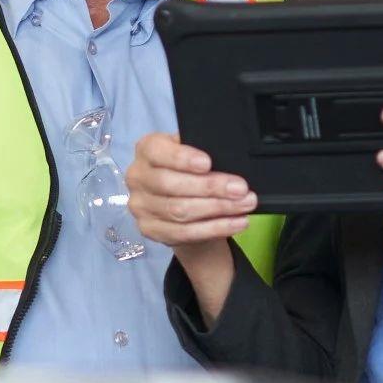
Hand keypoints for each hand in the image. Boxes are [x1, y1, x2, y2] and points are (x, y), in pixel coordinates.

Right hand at [126, 132, 257, 254]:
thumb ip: (203, 151)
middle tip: (241, 188)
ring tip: (245, 204)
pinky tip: (236, 222)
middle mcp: (137, 177)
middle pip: (171, 185)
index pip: (158, 152)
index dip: (182, 159)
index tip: (208, 163)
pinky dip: (214, 228)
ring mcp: (140, 206)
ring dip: (218, 209)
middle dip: (210, 187)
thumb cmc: (189, 170)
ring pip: (179, 211)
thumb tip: (229, 159)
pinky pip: (184, 233)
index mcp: (146, 150)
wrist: (180, 202)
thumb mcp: (193, 153)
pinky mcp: (149, 230)